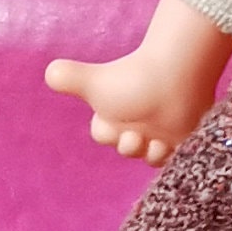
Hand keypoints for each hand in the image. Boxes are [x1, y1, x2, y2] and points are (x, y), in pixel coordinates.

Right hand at [45, 0, 231, 166]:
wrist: (177, 74)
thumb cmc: (133, 79)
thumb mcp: (94, 83)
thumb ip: (68, 78)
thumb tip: (50, 73)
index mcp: (114, 110)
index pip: (103, 134)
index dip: (107, 133)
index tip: (114, 121)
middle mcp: (134, 120)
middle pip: (126, 148)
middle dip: (129, 145)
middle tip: (137, 134)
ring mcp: (159, 128)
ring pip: (148, 156)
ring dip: (150, 152)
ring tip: (158, 139)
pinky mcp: (181, 134)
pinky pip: (173, 157)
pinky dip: (170, 153)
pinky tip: (172, 141)